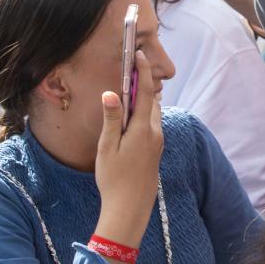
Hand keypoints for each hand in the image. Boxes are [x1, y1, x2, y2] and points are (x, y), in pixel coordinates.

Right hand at [93, 47, 163, 228]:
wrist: (130, 209)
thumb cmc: (114, 180)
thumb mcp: (107, 147)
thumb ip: (111, 119)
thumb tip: (111, 93)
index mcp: (143, 129)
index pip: (146, 92)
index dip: (142, 71)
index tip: (138, 54)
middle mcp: (155, 133)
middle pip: (151, 99)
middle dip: (142, 82)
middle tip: (130, 67)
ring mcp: (157, 142)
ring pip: (152, 112)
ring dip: (143, 98)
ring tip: (128, 88)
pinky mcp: (156, 150)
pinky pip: (152, 124)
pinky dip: (144, 112)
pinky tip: (131, 116)